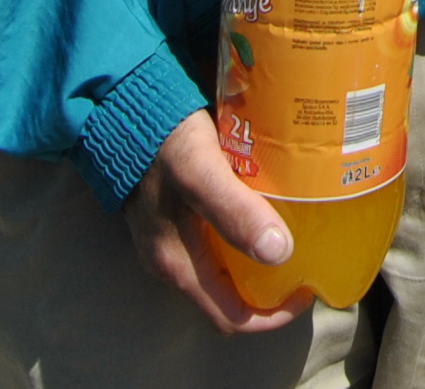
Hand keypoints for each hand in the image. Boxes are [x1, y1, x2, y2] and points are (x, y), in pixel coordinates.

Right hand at [125, 111, 310, 335]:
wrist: (119, 107)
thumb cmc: (162, 142)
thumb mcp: (202, 175)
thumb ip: (235, 212)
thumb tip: (280, 254)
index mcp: (178, 264)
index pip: (230, 318)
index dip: (271, 315)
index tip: (304, 291)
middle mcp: (170, 260)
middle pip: (227, 297)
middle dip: (268, 289)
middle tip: (305, 261)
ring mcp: (168, 238)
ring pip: (221, 269)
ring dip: (255, 261)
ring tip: (293, 234)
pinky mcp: (171, 214)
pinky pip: (212, 241)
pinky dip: (240, 236)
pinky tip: (262, 207)